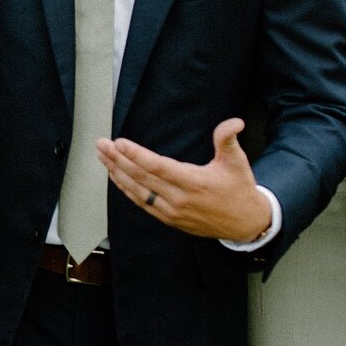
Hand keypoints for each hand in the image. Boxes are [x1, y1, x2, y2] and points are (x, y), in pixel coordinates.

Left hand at [98, 119, 272, 243]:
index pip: (157, 167)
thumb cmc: (239, 189)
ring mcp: (172, 211)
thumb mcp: (237, 162)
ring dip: (117, 173)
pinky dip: (126, 189)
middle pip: (141, 177)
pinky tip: (116, 176)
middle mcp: (179, 199)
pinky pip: (142, 203)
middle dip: (118, 159)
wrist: (244, 223)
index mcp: (194, 182)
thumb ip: (228, 140)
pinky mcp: (169, 219)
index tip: (119, 143)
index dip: (136, 154)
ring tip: (103, 157)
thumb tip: (235, 122)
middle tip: (101, 145)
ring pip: (137, 191)